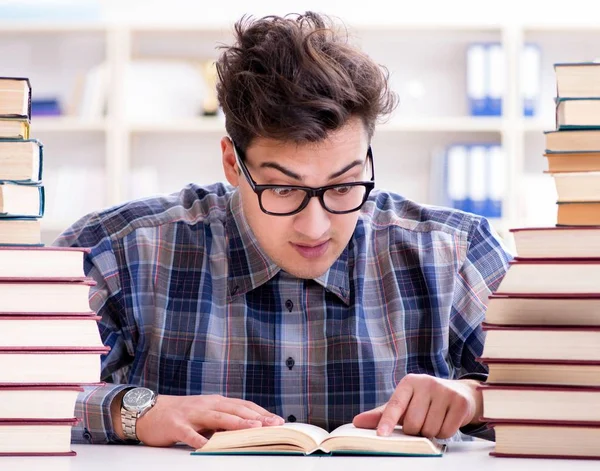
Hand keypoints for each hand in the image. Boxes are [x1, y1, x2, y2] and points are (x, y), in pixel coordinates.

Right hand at [114, 394, 283, 448]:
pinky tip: (208, 446)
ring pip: (217, 417)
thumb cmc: (181, 414)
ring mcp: (192, 414)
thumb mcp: (205, 413)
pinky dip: (199, 439)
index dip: (261, 412)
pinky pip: (190, 434)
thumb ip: (223, 419)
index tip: (278, 420)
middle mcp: (207, 405)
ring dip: (236, 422)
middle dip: (256, 416)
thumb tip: (248, 428)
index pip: (243, 406)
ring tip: (252, 428)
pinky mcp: (176, 426)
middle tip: (273, 424)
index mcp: (215, 402)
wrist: (149, 411)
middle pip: (235, 409)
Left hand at [352, 374, 482, 438]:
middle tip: (420, 422)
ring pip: (429, 429)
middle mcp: (426, 383)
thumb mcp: (404, 404)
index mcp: (409, 382)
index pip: (395, 405)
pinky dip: (444, 433)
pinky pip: (446, 431)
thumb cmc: (425, 401)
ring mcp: (444, 391)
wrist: (459, 394)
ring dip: (430, 432)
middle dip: (415, 430)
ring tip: (434, 419)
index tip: (381, 435)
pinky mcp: (459, 402)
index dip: (387, 421)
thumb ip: (381, 414)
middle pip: (413, 423)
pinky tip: (445, 421)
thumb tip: (357, 422)